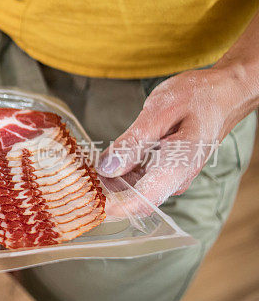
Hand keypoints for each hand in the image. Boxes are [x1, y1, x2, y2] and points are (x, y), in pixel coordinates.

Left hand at [97, 65, 256, 206]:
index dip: (112, 207)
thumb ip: (133, 141)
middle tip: (75, 176)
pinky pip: (137, 180)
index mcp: (177, 166)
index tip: (88, 202)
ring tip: (84, 165)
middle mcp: (174, 179)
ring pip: (132, 190)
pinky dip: (118, 172)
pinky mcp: (164, 172)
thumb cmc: (198, 96)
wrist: (225, 94)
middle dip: (103, 191)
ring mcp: (170, 178)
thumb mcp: (160, 111)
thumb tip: (107, 167)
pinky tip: (103, 159)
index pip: (142, 201)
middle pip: (133, 198)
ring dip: (108, 182)